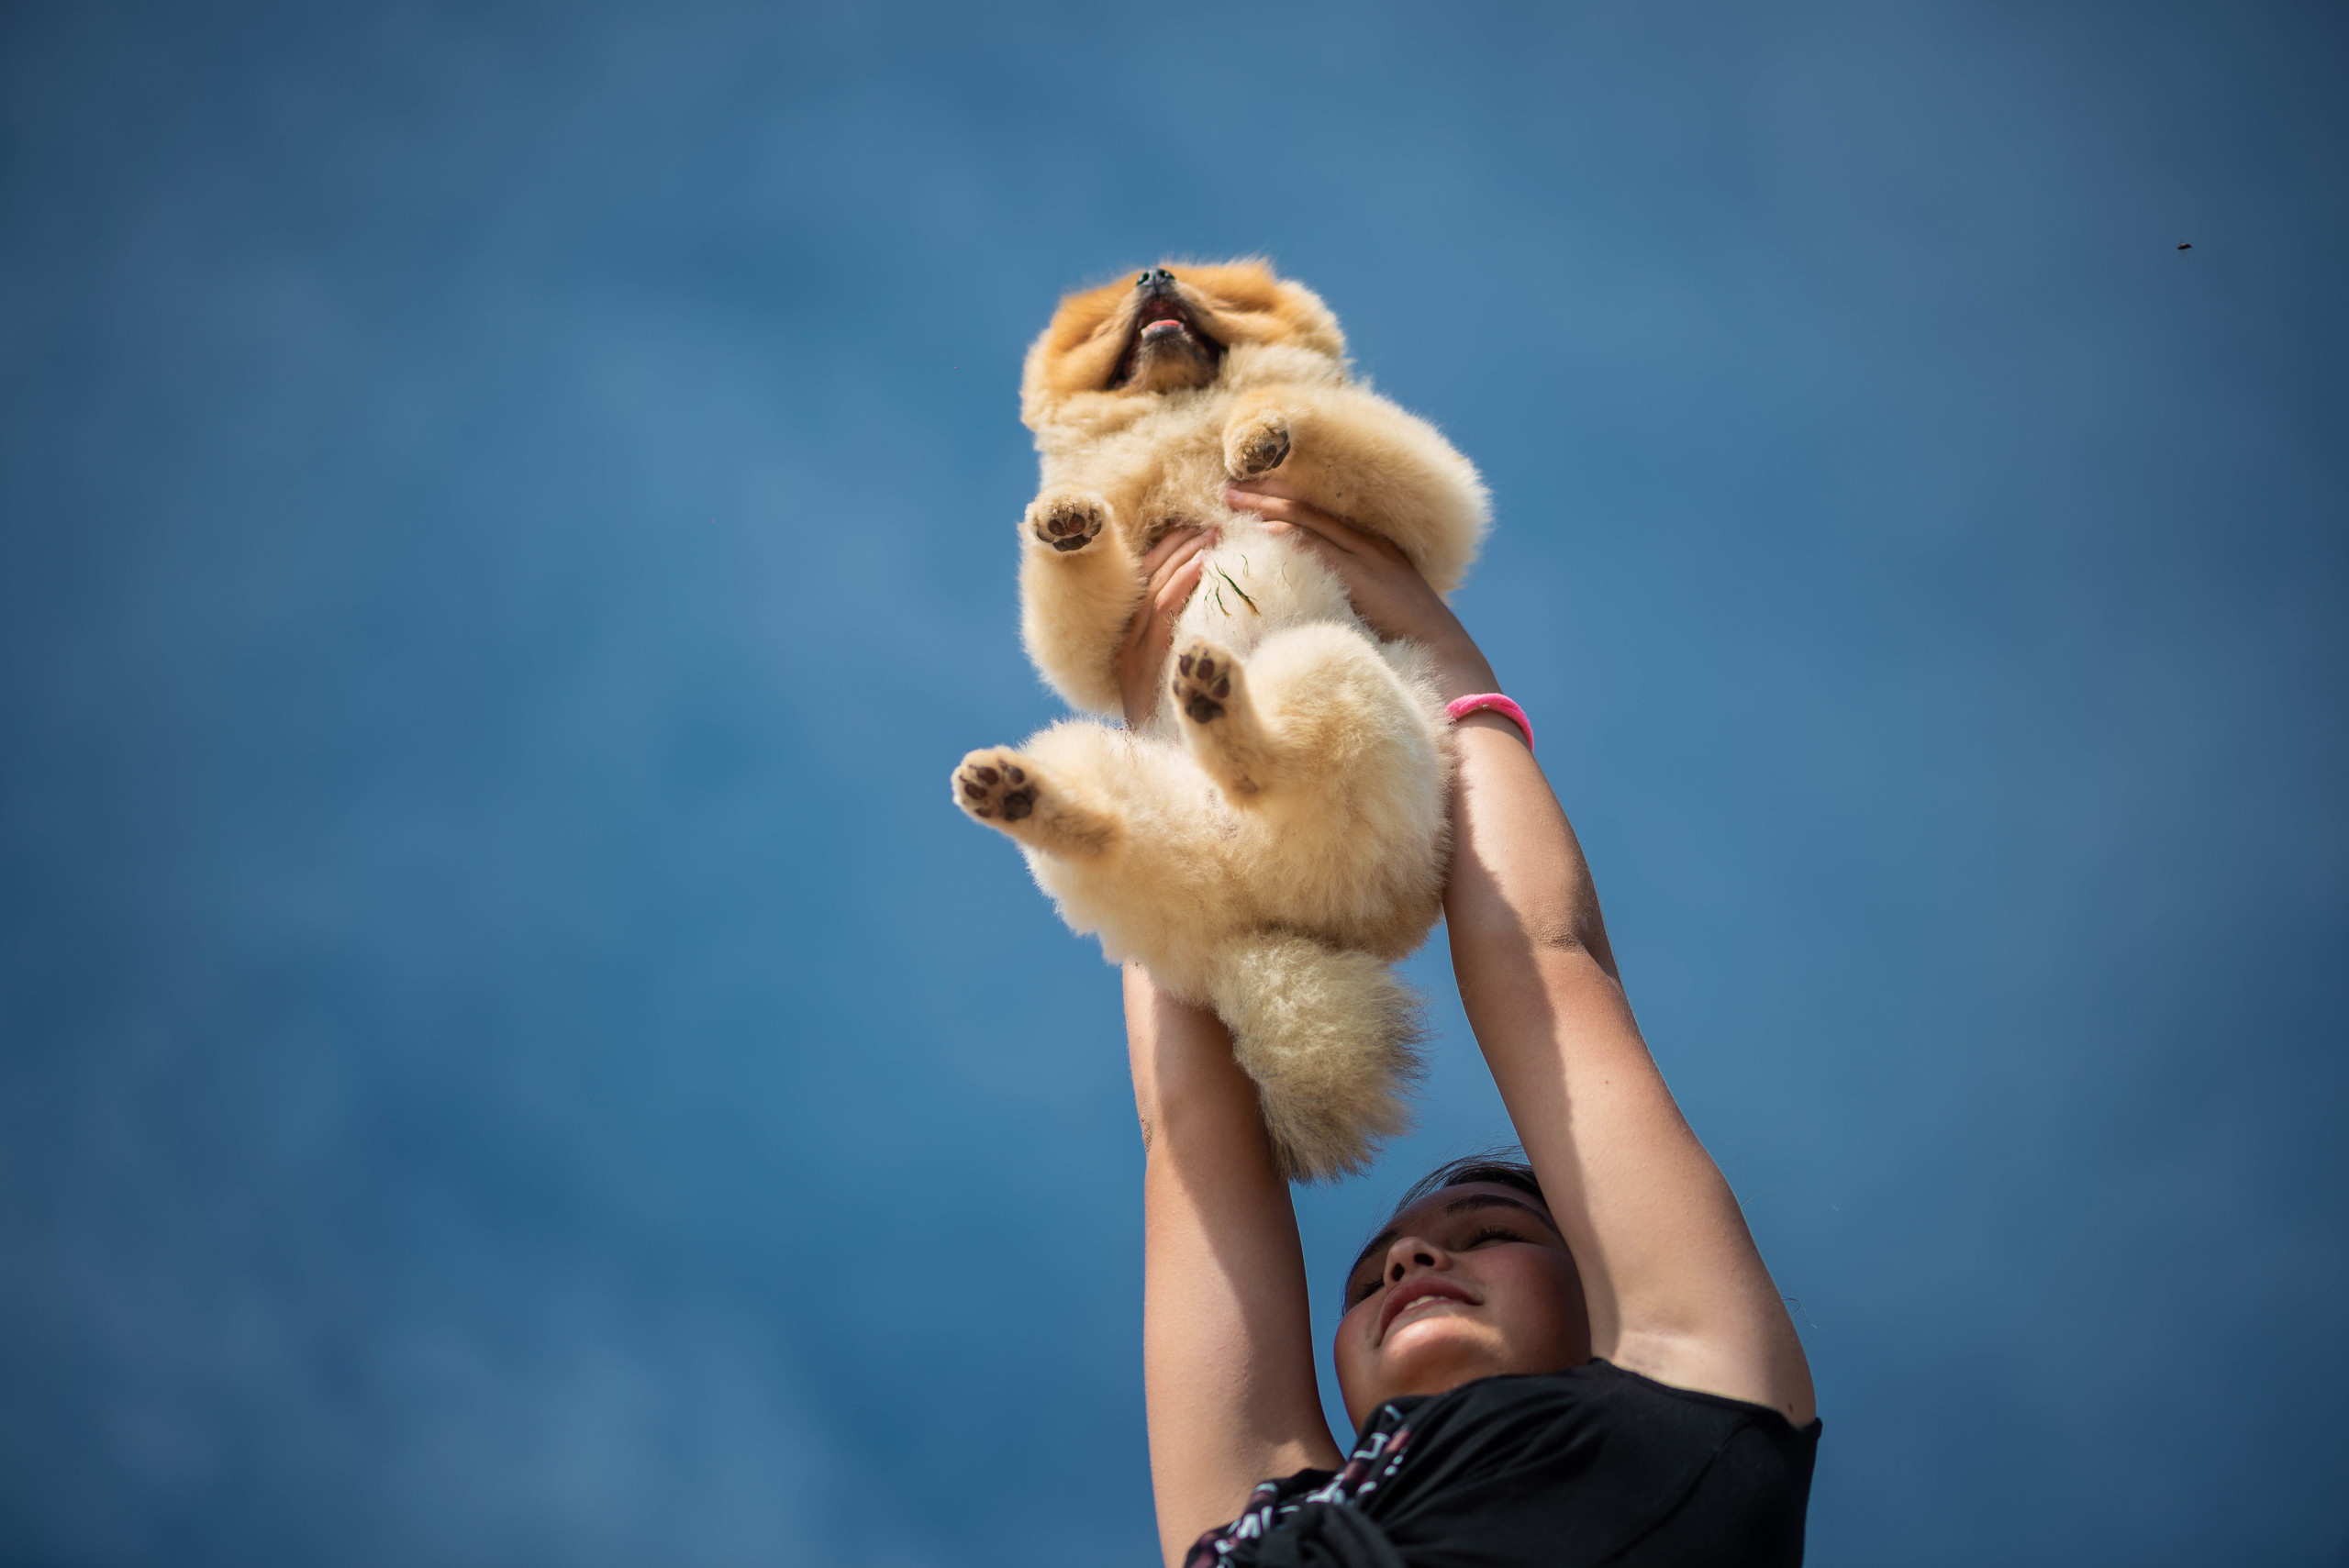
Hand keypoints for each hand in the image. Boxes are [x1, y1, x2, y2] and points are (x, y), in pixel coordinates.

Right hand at [1117, 526, 1213, 725]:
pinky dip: (1181, 583)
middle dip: (1173, 545)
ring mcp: (1130, 655)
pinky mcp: (1140, 663)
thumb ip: (1188, 653)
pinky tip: (1203, 565)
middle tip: (1204, 523)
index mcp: (1127, 645)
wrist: (1166, 770)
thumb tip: (1219, 619)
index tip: (1189, 530)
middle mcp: (1123, 646)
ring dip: (1181, 556)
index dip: (1164, 551)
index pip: (1141, 583)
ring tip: (1209, 536)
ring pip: (1152, 590)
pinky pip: (1161, 613)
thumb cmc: (1182, 729)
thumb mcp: (1183, 684)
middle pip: (1143, 579)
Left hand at [1224, 479, 1499, 700]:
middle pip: (1308, 505)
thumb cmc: (1407, 642)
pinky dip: (1288, 535)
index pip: (1318, 512)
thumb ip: (1343, 595)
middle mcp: (1369, 542)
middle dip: (1266, 493)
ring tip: (1232, 498)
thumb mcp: (1372, 608)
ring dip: (1267, 506)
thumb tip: (1305, 600)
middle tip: (1229, 486)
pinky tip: (1261, 530)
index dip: (1281, 498)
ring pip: (1308, 517)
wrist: (1443, 656)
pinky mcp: (1364, 573)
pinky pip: (1319, 546)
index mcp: (1372, 546)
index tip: (1249, 492)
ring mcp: (1367, 555)